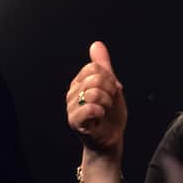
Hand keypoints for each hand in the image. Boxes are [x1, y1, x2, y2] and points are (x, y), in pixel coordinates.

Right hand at [66, 41, 127, 157]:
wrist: (111, 137)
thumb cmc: (110, 114)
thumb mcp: (111, 85)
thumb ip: (103, 65)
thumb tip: (96, 44)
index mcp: (79, 82)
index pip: (94, 67)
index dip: (109, 78)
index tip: (112, 90)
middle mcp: (72, 93)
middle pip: (95, 78)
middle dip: (110, 90)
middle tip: (109, 102)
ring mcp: (71, 108)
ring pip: (94, 92)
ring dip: (107, 102)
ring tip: (104, 111)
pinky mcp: (75, 122)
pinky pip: (90, 108)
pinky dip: (102, 112)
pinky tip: (100, 118)